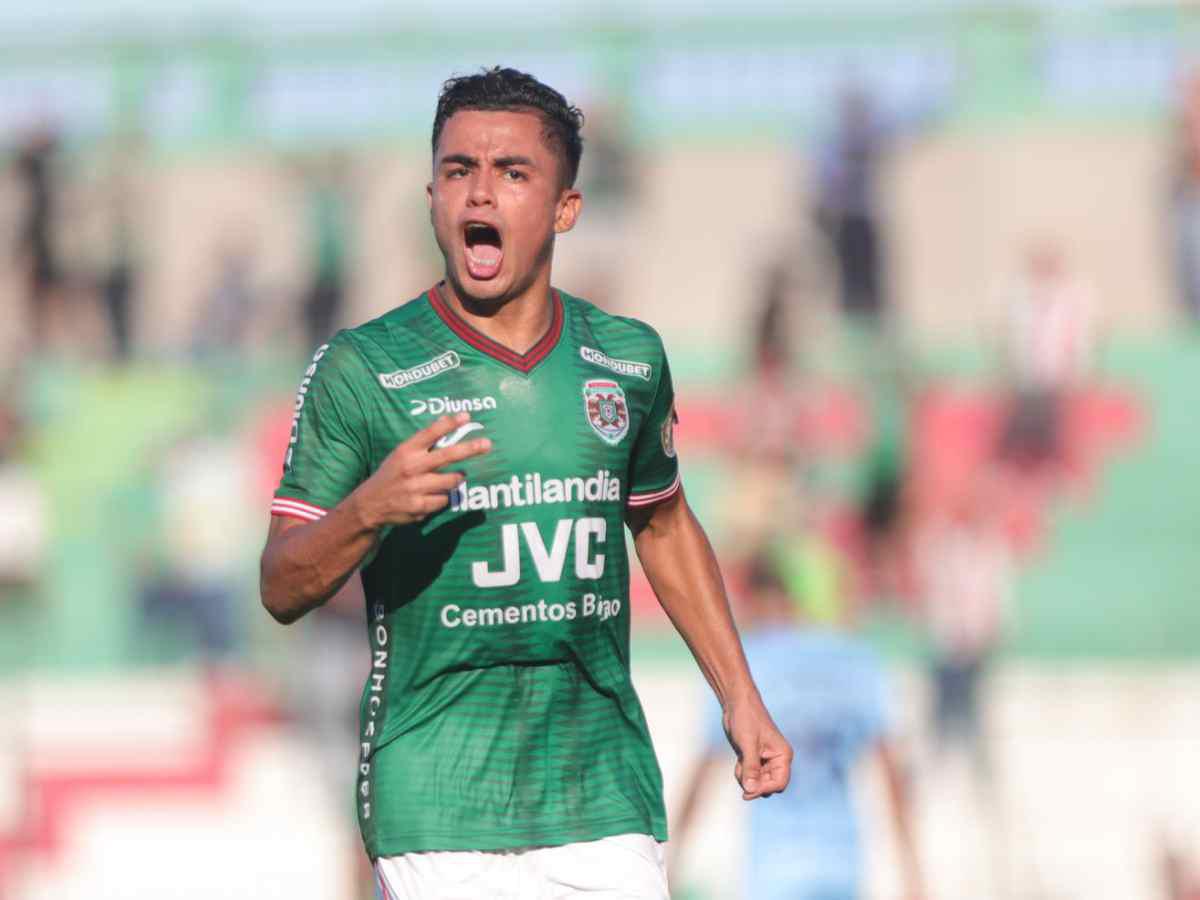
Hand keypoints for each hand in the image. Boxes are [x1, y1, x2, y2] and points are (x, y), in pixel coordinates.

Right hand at [353, 412, 489, 527]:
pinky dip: (441, 497)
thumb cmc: (392, 474)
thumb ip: (423, 443)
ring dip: (456, 478)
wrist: (369, 504)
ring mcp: (415, 488)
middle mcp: (411, 467)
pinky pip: (444, 500)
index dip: (449, 424)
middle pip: (447, 455)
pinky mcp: (419, 507)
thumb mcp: (401, 454)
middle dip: (470, 449)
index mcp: (406, 450)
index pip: (430, 433)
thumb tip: (448, 421)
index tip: (466, 416)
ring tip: (454, 477)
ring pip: (452, 481)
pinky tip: (428, 496)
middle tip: (487, 444)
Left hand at [722, 694, 792, 799]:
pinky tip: (738, 761)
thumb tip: (750, 790)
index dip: (764, 789)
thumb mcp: (748, 744)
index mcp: (783, 755)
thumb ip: (751, 768)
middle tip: (741, 776)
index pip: (780, 783)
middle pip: (769, 786)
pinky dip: (743, 774)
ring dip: (747, 779)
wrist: (737, 704)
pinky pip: (751, 776)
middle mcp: (777, 760)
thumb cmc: (746, 719)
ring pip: (758, 783)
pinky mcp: (754, 759)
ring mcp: (765, 760)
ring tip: (739, 764)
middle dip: (755, 785)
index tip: (747, 790)